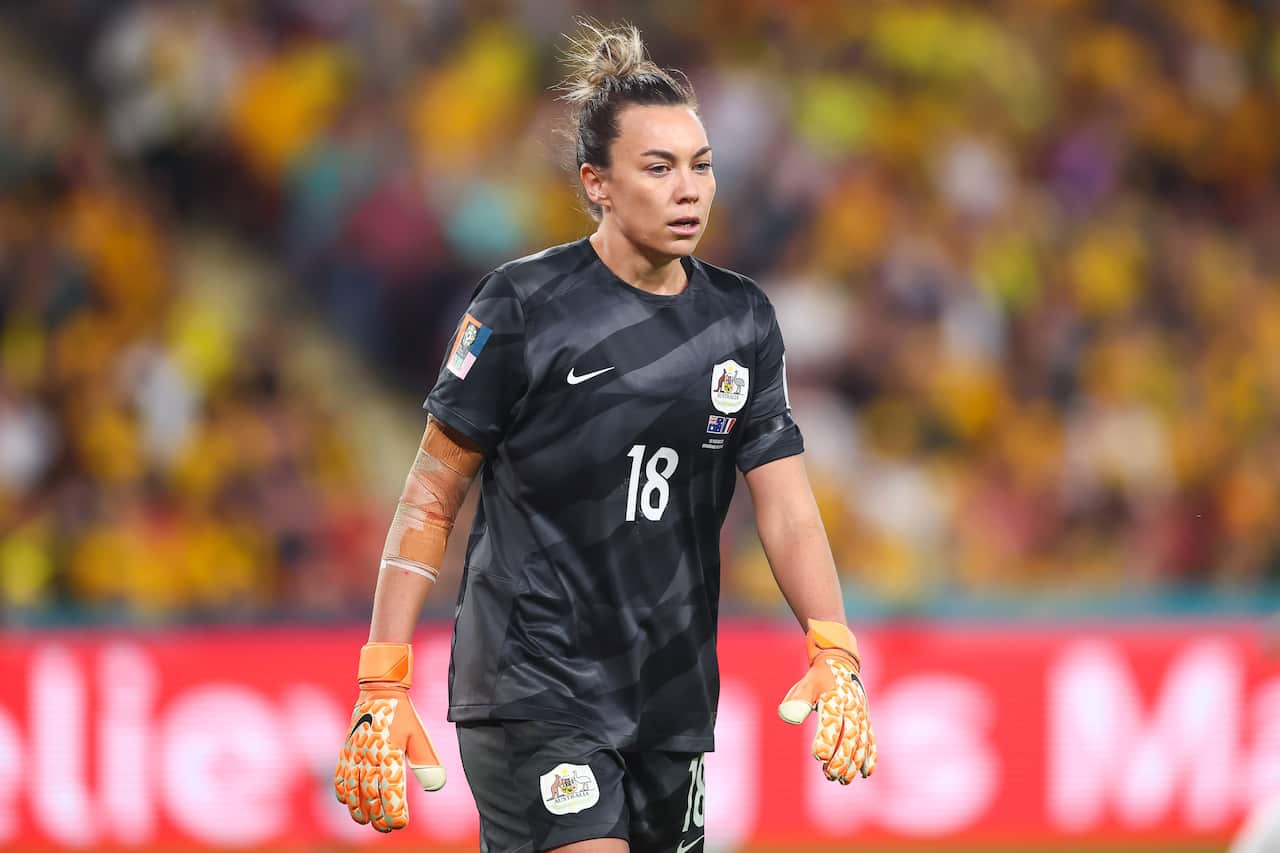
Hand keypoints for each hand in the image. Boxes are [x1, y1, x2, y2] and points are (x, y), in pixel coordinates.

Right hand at [334, 643, 446, 830]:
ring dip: (357, 809)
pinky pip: (339, 777)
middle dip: (377, 816)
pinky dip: (343, 793)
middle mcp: (369, 757)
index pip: (391, 792)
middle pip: (370, 796)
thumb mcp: (419, 736)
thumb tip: (437, 787)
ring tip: (365, 821)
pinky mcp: (345, 751)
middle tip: (385, 827)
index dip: (394, 812)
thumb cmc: (403, 715)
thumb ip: (426, 762)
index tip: (400, 824)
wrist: (379, 690)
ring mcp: (354, 754)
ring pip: (351, 791)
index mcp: (389, 754)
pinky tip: (348, 802)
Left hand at [777, 619, 876, 782]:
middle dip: (841, 758)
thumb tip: (788, 717)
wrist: (840, 662)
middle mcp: (852, 707)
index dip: (826, 740)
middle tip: (829, 775)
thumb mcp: (806, 683)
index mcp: (835, 698)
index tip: (818, 756)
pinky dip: (870, 756)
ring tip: (842, 780)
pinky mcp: (866, 720)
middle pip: (849, 737)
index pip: (832, 722)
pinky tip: (866, 773)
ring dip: (853, 763)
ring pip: (861, 742)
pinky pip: (871, 739)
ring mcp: (861, 715)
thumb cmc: (818, 677)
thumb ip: (798, 699)